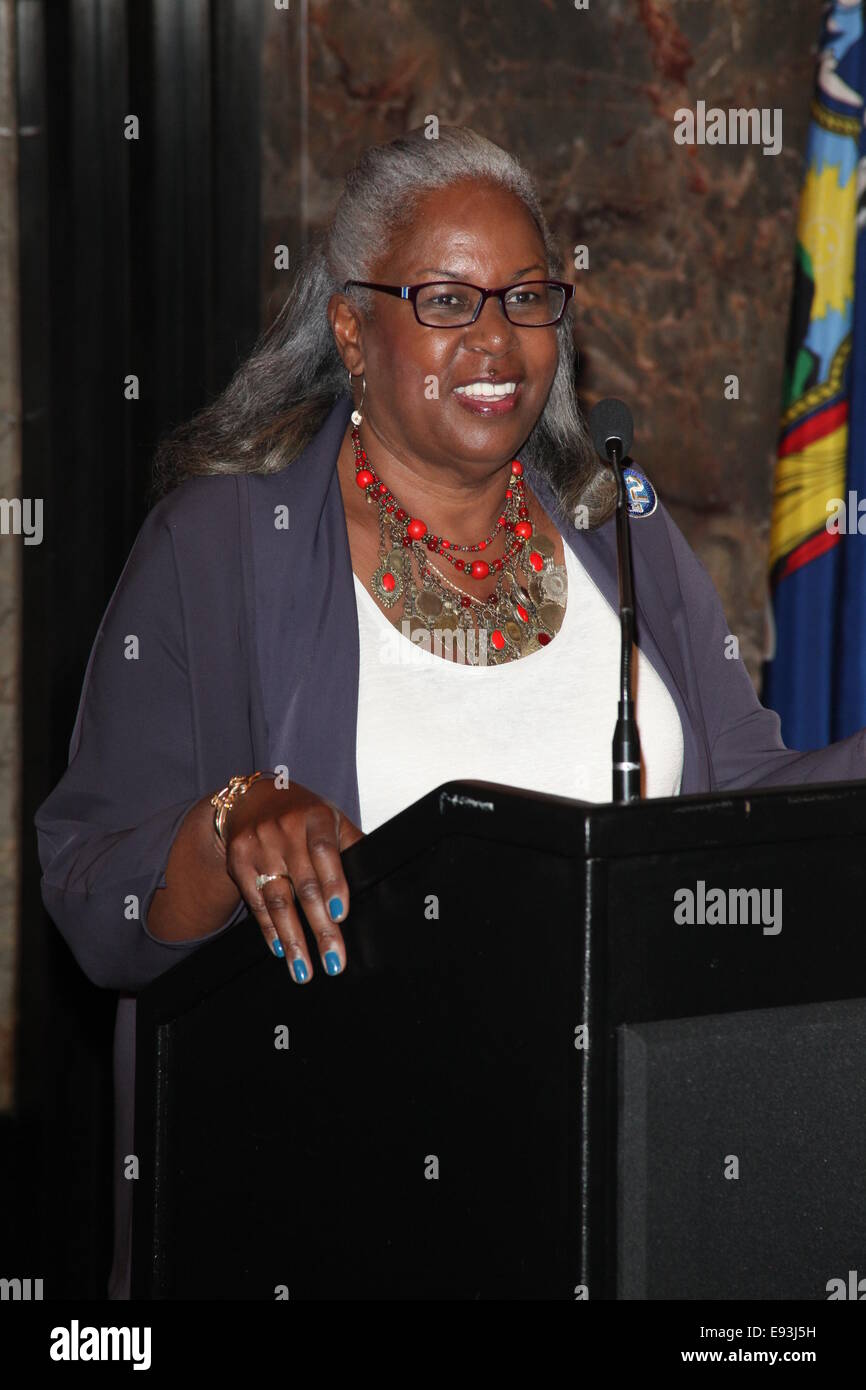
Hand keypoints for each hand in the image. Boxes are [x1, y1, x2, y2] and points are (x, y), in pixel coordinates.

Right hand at [222, 778, 364, 981]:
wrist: (250, 800)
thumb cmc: (301, 814)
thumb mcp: (330, 820)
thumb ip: (352, 845)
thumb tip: (381, 874)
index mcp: (315, 817)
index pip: (325, 852)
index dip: (334, 883)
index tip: (340, 915)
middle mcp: (284, 830)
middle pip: (304, 885)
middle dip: (320, 927)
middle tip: (333, 959)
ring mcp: (258, 846)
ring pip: (277, 900)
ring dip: (292, 938)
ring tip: (304, 969)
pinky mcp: (238, 862)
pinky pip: (256, 902)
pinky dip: (269, 930)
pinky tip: (281, 950)